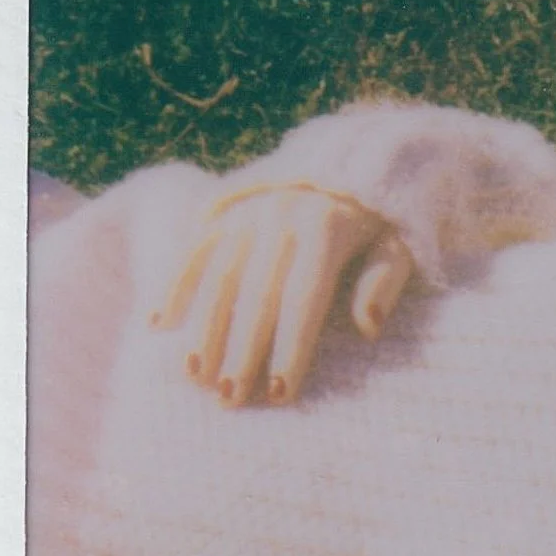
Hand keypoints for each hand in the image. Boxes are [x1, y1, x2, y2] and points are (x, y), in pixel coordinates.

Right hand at [149, 184, 415, 405]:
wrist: (344, 158)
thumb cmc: (376, 221)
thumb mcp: (397, 245)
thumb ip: (384, 281)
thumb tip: (368, 327)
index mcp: (324, 231)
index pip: (304, 300)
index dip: (291, 349)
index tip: (280, 394)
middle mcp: (278, 220)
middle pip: (256, 295)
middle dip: (241, 350)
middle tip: (230, 397)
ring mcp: (245, 214)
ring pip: (218, 276)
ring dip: (202, 327)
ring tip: (193, 374)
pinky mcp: (222, 211)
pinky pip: (193, 250)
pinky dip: (174, 286)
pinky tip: (158, 324)